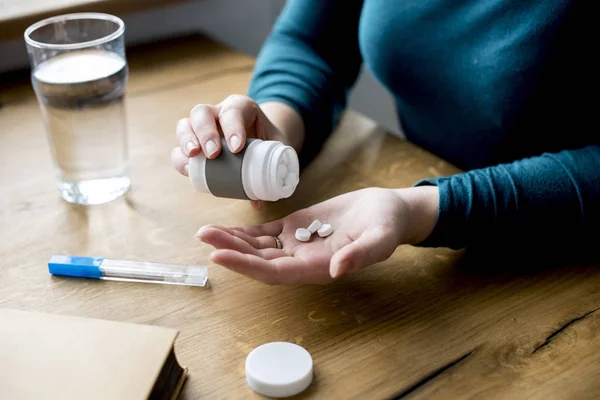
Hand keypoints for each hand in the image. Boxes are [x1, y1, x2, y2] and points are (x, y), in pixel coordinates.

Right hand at [171, 95, 292, 209]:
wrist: (263, 139)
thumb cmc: (269, 141)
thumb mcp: (276, 148)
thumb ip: (273, 169)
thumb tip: (258, 201)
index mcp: (241, 107)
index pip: (234, 111)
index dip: (233, 127)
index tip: (236, 148)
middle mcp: (217, 112)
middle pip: (202, 113)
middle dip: (205, 133)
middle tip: (213, 154)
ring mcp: (202, 127)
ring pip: (185, 125)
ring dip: (186, 142)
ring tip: (193, 158)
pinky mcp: (193, 143)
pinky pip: (180, 148)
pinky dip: (181, 159)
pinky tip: (188, 171)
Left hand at [196, 186, 438, 284]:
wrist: (386, 210)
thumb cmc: (387, 225)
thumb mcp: (380, 238)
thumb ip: (361, 255)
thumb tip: (337, 270)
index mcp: (318, 267)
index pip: (274, 272)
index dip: (246, 266)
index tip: (219, 256)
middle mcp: (302, 261)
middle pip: (259, 260)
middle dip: (230, 250)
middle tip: (204, 236)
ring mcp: (296, 245)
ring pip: (257, 247)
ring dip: (232, 240)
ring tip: (205, 230)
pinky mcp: (295, 228)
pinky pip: (265, 232)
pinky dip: (244, 231)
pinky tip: (225, 226)